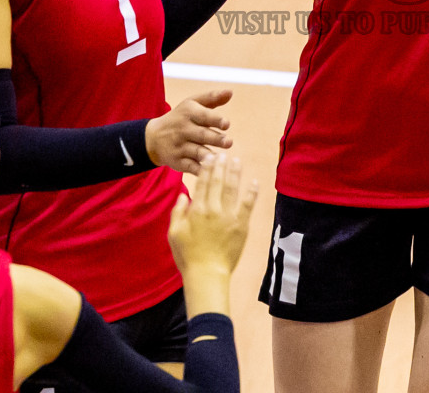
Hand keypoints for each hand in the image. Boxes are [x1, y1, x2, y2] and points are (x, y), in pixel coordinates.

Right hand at [147, 90, 233, 173]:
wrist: (153, 138)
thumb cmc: (181, 118)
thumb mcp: (192, 104)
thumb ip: (212, 98)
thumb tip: (231, 92)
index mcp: (188, 113)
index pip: (203, 116)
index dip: (215, 120)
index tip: (226, 124)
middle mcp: (183, 130)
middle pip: (202, 135)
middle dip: (216, 139)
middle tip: (229, 142)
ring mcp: (180, 147)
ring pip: (197, 152)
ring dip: (209, 156)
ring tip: (221, 159)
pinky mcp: (178, 162)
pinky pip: (191, 167)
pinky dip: (201, 170)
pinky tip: (212, 171)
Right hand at [168, 152, 258, 277]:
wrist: (207, 274)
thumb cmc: (188, 256)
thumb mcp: (174, 234)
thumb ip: (178, 212)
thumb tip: (183, 194)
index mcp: (197, 210)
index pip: (202, 183)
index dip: (206, 169)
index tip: (209, 158)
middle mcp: (213, 209)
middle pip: (218, 182)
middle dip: (220, 166)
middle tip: (223, 154)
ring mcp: (229, 216)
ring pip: (233, 189)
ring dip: (235, 173)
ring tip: (237, 160)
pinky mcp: (241, 225)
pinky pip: (248, 204)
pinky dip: (251, 192)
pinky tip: (253, 182)